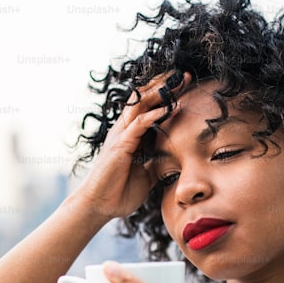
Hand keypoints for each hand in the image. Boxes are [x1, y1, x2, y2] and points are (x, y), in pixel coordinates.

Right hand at [72, 71, 191, 219]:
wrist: (99, 206)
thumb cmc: (119, 192)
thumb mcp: (146, 174)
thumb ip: (156, 163)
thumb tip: (173, 160)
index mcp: (130, 135)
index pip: (148, 106)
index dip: (165, 94)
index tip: (183, 86)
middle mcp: (124, 130)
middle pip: (143, 98)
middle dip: (163, 85)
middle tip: (183, 75)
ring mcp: (120, 135)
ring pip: (140, 104)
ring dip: (160, 92)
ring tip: (177, 82)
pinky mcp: (120, 145)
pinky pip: (139, 124)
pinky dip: (154, 115)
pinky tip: (169, 109)